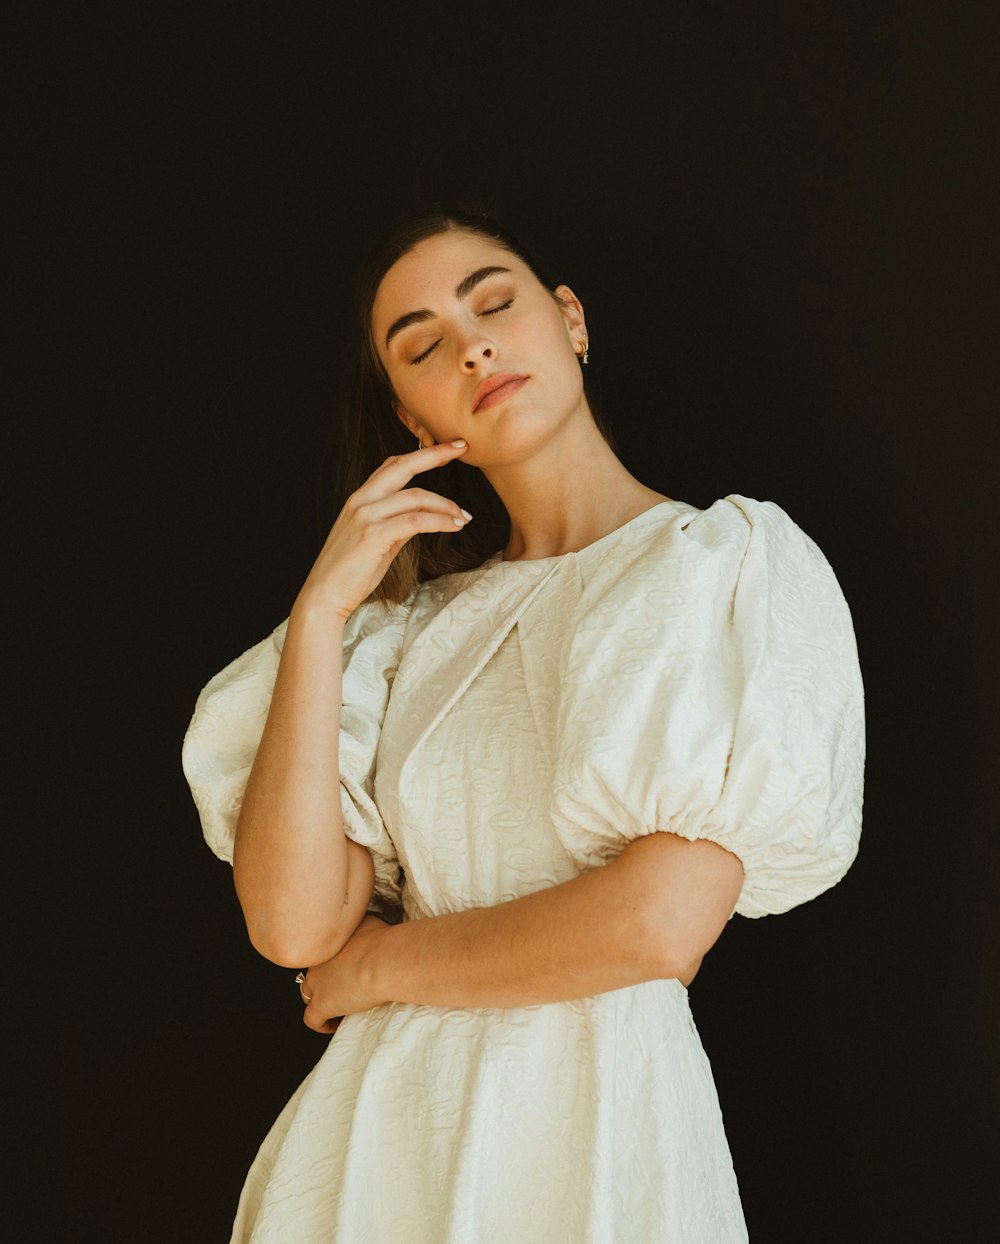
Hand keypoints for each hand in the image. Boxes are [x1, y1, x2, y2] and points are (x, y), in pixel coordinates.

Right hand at [296, 440, 470, 620]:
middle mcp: (361, 500)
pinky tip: (454, 525)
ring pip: (415, 497)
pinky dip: (440, 521)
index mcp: (360, 499)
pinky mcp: (373, 534)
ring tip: (465, 517)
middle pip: (402, 466)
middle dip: (435, 454)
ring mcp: (365, 516)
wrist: (325, 596)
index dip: (422, 453)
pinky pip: (415, 520)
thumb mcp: (377, 541)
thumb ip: (397, 525)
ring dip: (446, 505)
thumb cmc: (351, 573)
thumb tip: (424, 518)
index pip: (393, 465)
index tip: (448, 448)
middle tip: (462, 448)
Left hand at [300, 913, 390, 1034]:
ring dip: (322, 1000)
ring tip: (341, 1006)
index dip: (335, 962)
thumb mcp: (371, 923)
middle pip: (314, 971)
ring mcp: (316, 982)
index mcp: (329, 939)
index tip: (348, 968)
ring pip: (308, 993)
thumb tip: (366, 932)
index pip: (324, 952)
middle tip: (347, 986)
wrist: (383, 960)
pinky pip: (312, 1019)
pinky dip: (322, 1023)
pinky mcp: (320, 1004)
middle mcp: (318, 959)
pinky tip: (336, 1023)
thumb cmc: (385, 942)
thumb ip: (361, 928)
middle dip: (327, 979)